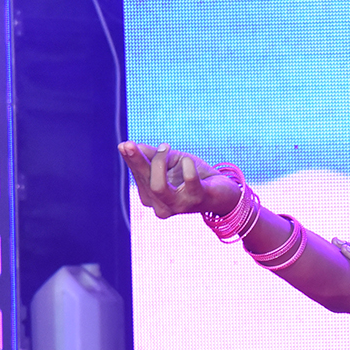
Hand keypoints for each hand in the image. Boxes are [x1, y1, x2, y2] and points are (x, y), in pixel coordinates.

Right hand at [118, 142, 240, 219]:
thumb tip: (131, 146)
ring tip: (166, 147)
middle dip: (137, 161)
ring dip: (158, 163)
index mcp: (151, 196)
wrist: (223, 191)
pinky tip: (189, 161)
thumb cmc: (193, 175)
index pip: (138, 175)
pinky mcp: (197, 200)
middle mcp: (161, 205)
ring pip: (158, 187)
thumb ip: (153, 155)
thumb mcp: (171, 161)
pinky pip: (189, 181)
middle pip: (145, 181)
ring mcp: (179, 205)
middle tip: (129, 144)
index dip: (131, 160)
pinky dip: (188, 167)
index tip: (125, 144)